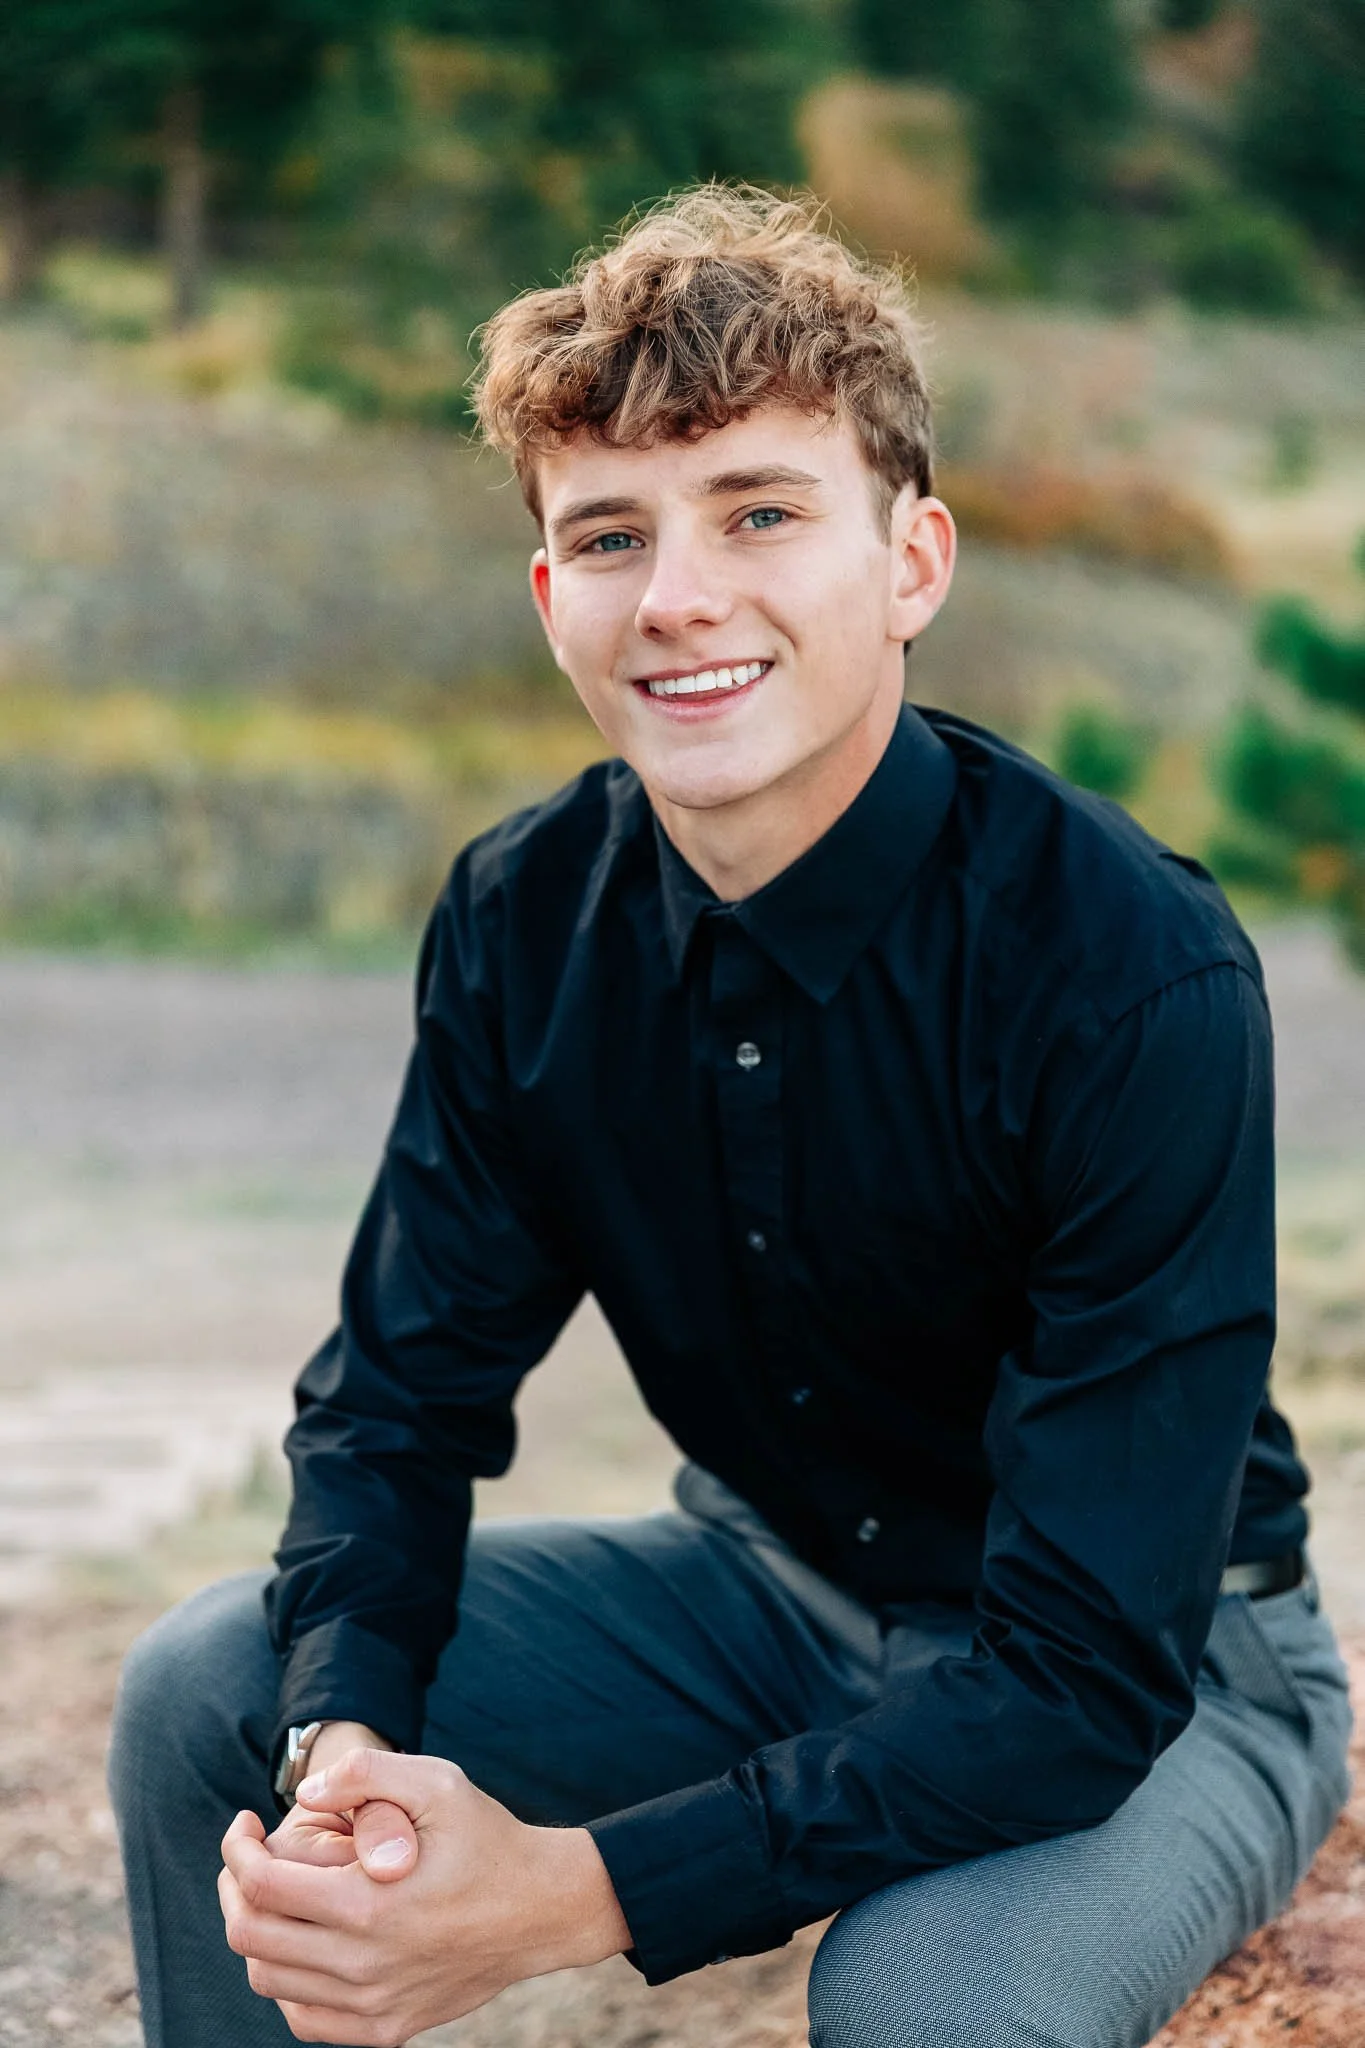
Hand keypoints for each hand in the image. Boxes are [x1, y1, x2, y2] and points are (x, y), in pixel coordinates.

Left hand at [219, 1748, 630, 2044]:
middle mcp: (364, 1964)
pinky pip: (305, 2018)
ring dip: (255, 1932)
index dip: (236, 1850)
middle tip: (245, 1856)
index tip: (243, 1824)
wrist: (543, 1909)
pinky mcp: (386, 2028)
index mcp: (368, 1903)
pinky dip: (285, 1981)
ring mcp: (373, 2005)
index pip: (261, 1886)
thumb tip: (307, 1793)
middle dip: (234, 1887)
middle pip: (252, 1937)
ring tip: (270, 1894)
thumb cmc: (487, 1838)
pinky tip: (301, 1942)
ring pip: (270, 1981)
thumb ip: (366, 1773)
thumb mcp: (437, 1782)